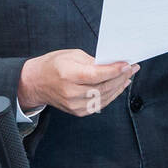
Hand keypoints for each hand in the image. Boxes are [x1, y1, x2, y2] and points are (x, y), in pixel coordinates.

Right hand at [19, 50, 136, 116]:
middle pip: (103, 87)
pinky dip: (111, 95)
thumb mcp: (72, 55)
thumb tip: (112, 64)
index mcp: (68, 75)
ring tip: (128, 76)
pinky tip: (119, 86)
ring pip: (104, 97)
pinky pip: (100, 104)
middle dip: (121, 77)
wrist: (35, 83)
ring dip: (119, 86)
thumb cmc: (53, 65)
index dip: (114, 70)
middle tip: (132, 68)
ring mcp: (74, 105)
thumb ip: (92, 61)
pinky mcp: (78, 111)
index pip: (96, 75)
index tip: (127, 65)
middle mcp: (71, 92)